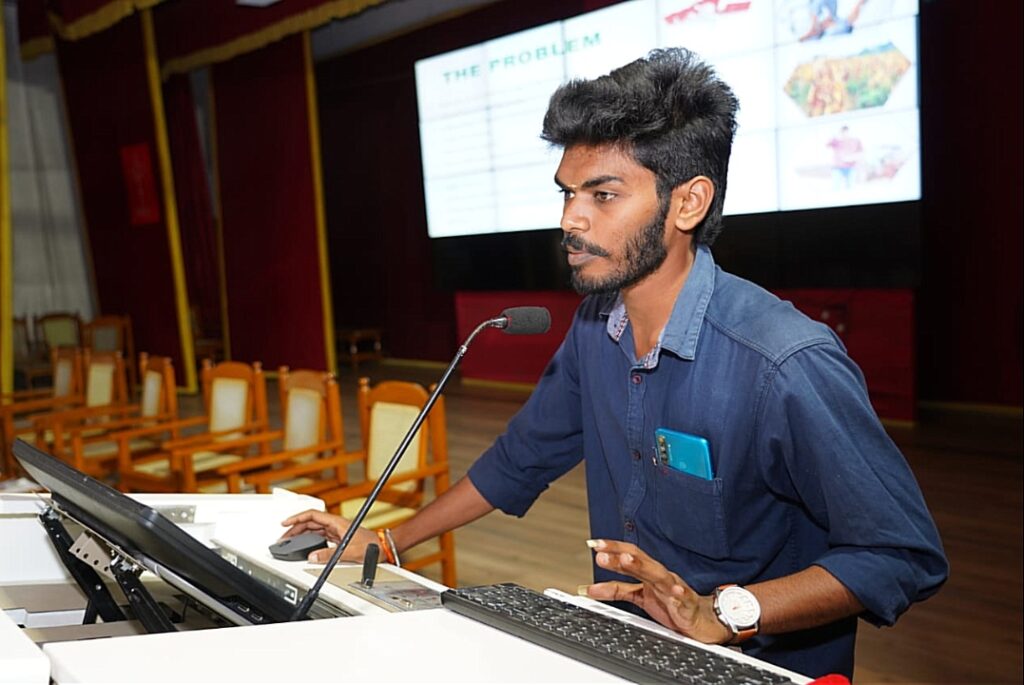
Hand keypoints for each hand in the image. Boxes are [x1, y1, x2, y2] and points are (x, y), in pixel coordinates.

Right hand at [279, 509, 377, 563]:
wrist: (382, 548)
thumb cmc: (371, 546)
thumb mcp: (348, 551)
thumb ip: (329, 555)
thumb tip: (312, 557)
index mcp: (336, 522)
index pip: (312, 515)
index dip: (297, 518)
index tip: (285, 523)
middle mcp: (335, 525)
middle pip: (310, 522)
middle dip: (295, 528)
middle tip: (284, 537)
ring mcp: (336, 531)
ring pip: (314, 529)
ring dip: (301, 533)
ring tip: (290, 541)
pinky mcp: (338, 538)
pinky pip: (320, 536)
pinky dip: (310, 539)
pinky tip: (305, 544)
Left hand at [582, 539, 731, 644]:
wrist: (700, 620)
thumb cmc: (670, 604)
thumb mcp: (639, 597)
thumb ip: (616, 590)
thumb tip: (590, 588)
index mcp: (649, 572)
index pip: (629, 554)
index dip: (612, 548)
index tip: (593, 544)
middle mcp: (660, 575)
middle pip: (640, 560)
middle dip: (620, 555)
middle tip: (601, 552)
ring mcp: (674, 588)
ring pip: (658, 574)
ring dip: (643, 567)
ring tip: (627, 561)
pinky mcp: (687, 603)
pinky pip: (682, 598)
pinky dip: (678, 593)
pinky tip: (675, 591)